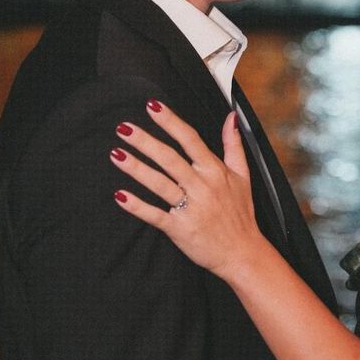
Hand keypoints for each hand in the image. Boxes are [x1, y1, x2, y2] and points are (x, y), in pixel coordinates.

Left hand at [111, 102, 263, 280]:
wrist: (242, 253)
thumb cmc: (241, 213)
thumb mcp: (243, 175)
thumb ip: (233, 144)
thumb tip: (231, 118)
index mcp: (215, 171)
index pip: (190, 140)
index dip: (170, 122)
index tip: (152, 107)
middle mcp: (202, 187)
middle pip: (170, 159)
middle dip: (145, 141)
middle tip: (124, 128)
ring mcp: (191, 208)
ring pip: (159, 184)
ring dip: (137, 168)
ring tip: (116, 154)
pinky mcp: (180, 229)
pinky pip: (155, 215)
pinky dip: (137, 206)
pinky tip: (119, 196)